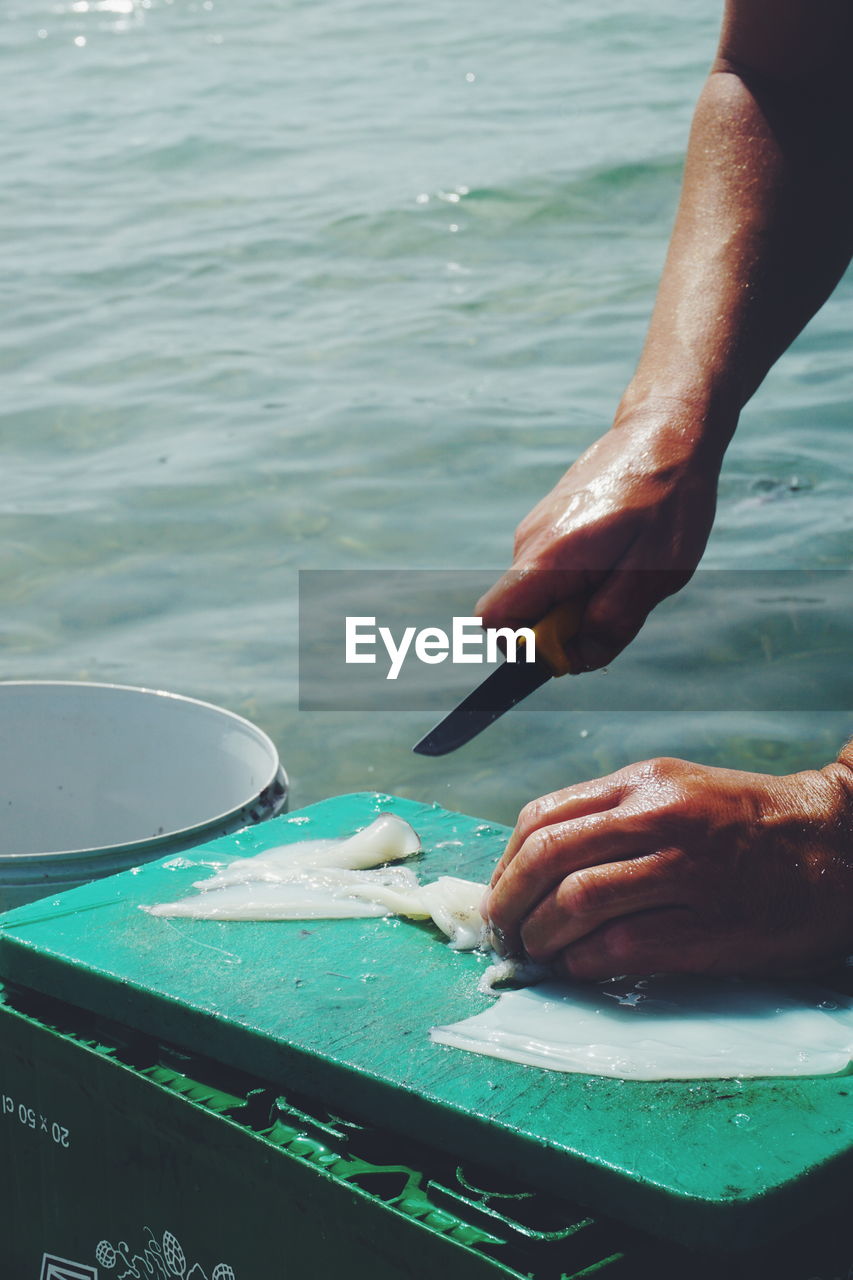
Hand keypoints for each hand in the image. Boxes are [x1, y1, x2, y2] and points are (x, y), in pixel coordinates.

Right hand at [476, 403, 724, 670]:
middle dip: (564, 626)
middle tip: (619, 600)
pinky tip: (621, 551)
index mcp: (550, 558)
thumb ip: (614, 619)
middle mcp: (529, 542)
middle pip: (520, 613)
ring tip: (626, 568)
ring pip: (540, 593)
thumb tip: (578, 658)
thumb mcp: (658, 572)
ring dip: (578, 600)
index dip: (528, 646)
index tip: (576, 639)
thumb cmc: (669, 498)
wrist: (666, 428)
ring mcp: (535, 529)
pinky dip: (582, 577)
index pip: (494, 620)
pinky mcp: (549, 522)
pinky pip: (552, 571)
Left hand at [482, 756, 852, 979]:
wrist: (834, 845)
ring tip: (536, 952)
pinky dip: (584, 961)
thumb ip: (610, 814)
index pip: (542, 818)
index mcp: (642, 784)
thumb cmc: (746, 821)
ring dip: (541, 936)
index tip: (498, 892)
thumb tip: (538, 861)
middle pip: (548, 859)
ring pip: (577, 902)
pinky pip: (622, 946)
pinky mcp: (708, 926)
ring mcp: (683, 871)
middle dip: (509, 901)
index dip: (505, 862)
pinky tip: (578, 966)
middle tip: (502, 932)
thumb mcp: (675, 790)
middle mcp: (657, 819)